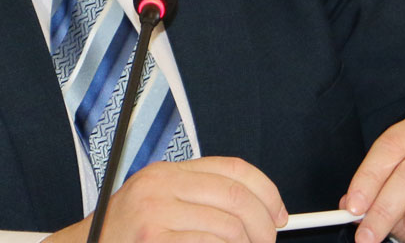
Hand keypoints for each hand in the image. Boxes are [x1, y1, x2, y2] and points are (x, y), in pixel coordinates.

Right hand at [45, 157, 286, 242]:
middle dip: (262, 225)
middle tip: (268, 241)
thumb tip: (258, 209)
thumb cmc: (124, 237)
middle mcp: (160, 187)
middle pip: (236, 197)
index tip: (279, 213)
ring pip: (227, 228)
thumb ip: (200, 199)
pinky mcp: (152, 240)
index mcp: (166, 172)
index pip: (234, 168)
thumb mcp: (159, 204)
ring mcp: (154, 215)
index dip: (266, 191)